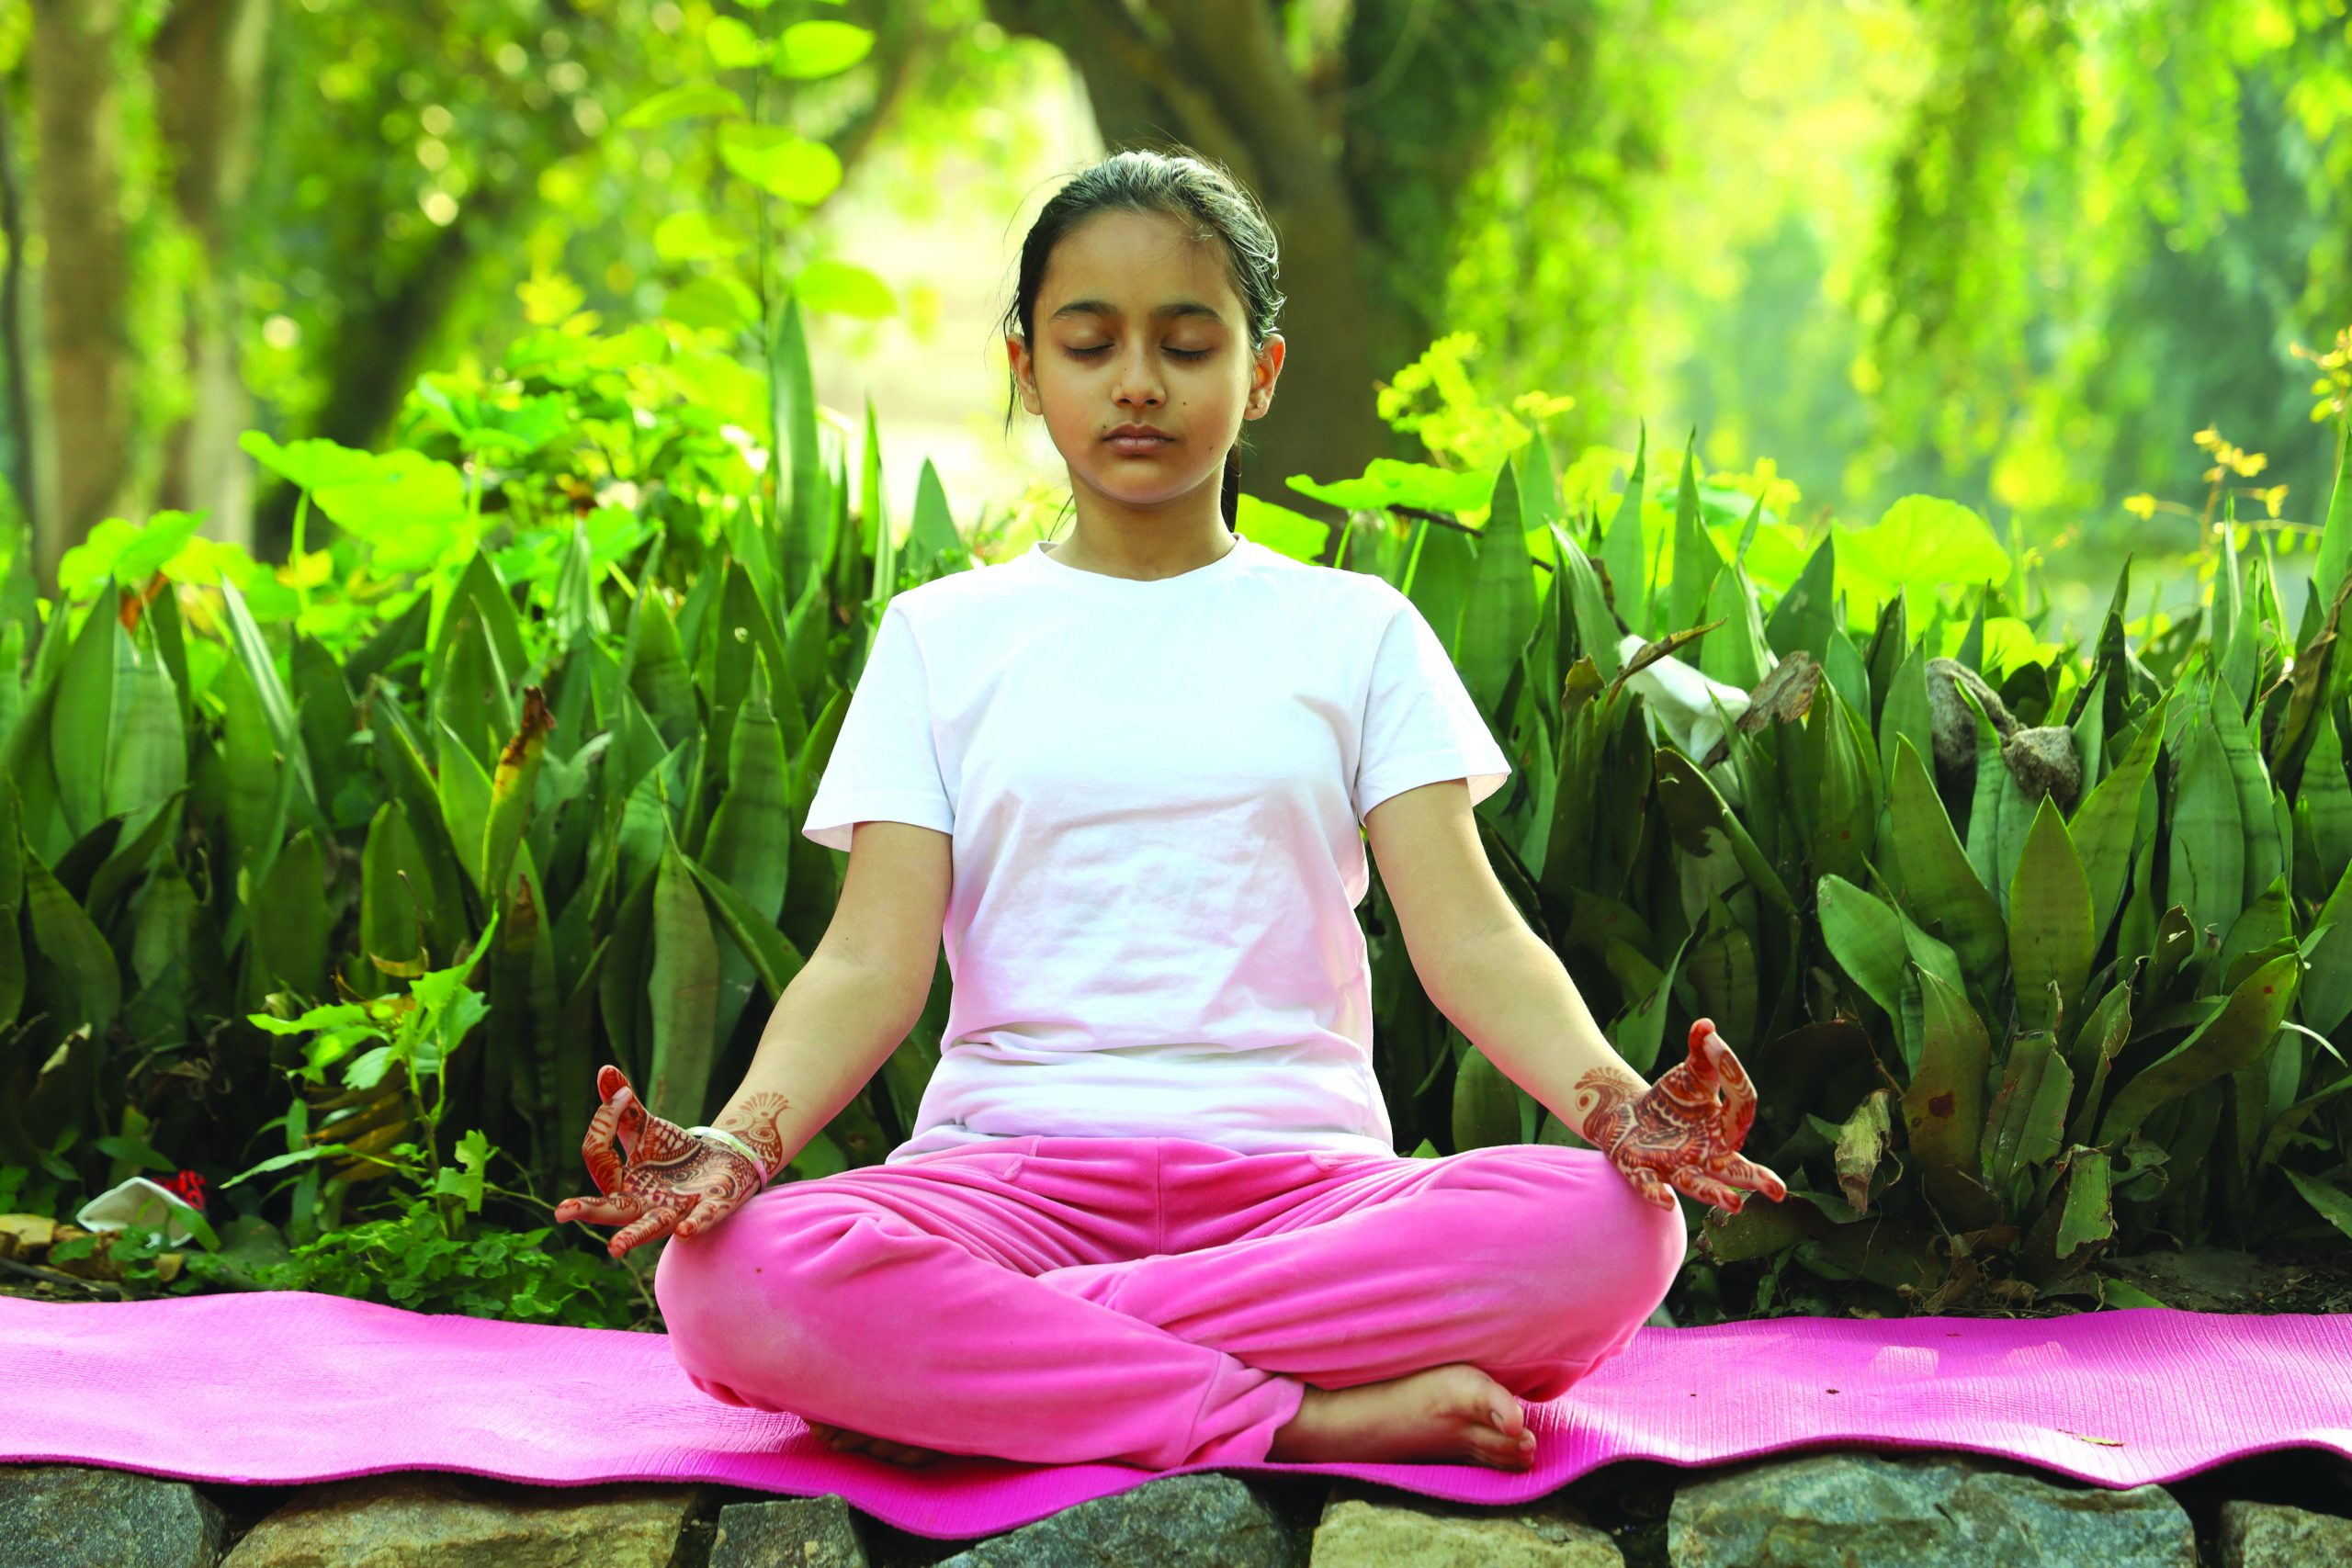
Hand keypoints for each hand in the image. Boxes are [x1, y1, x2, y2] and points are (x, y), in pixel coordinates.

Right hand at [553, 1065, 768, 1258]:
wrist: (722, 1162)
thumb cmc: (674, 1153)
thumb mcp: (646, 1127)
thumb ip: (622, 1108)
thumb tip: (604, 1069)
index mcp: (620, 1183)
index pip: (597, 1155)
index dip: (603, 1120)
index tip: (622, 1094)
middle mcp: (641, 1203)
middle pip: (609, 1209)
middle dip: (587, 1210)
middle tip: (562, 1212)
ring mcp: (673, 1211)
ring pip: (649, 1227)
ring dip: (633, 1236)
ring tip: (615, 1249)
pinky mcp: (707, 1210)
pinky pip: (699, 1221)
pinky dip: (693, 1225)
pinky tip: (684, 1232)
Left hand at [1581, 1019, 1788, 1214]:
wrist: (1629, 1117)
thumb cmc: (1672, 1101)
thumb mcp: (1690, 1073)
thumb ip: (1701, 1051)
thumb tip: (1706, 1024)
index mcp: (1724, 1129)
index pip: (1742, 1107)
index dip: (1732, 1072)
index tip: (1713, 1043)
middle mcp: (1706, 1155)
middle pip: (1735, 1169)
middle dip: (1756, 1180)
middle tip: (1778, 1191)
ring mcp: (1676, 1165)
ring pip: (1698, 1184)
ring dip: (1715, 1194)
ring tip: (1735, 1205)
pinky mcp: (1642, 1170)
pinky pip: (1651, 1184)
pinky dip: (1657, 1192)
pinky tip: (1666, 1201)